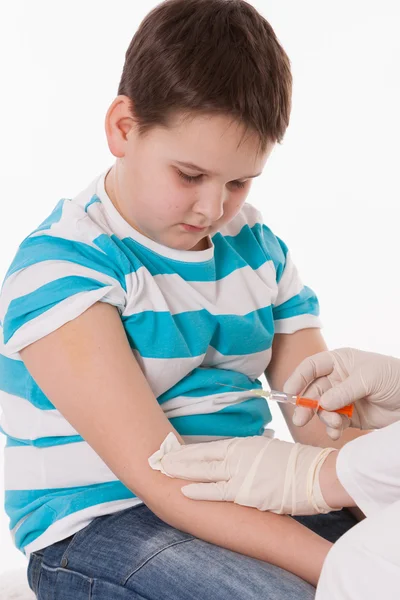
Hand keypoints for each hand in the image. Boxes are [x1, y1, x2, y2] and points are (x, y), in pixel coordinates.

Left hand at [158, 434, 337, 514]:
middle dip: (177, 460)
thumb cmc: (295, 464)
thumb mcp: (267, 451)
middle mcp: (238, 455)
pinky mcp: (245, 491)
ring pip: (203, 471)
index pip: (208, 448)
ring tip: (162, 472)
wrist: (317, 474)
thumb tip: (233, 459)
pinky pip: (216, 491)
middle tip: (157, 460)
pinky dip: (197, 491)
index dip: (187, 451)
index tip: (170, 451)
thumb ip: (246, 455)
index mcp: (243, 444)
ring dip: (181, 472)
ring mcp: (240, 472)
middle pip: (200, 457)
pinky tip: (182, 490)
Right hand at [284, 348, 399, 437]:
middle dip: (306, 405)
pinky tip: (336, 432)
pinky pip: (334, 423)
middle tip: (300, 419)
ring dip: (324, 418)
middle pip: (312, 391)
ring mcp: (342, 399)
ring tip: (335, 424)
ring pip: (321, 409)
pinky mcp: (350, 417)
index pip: (312, 367)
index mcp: (339, 362)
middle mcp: (337, 379)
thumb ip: (344, 390)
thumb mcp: (368, 378)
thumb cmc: (393, 377)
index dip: (298, 378)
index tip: (289, 392)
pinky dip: (332, 428)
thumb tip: (322, 403)